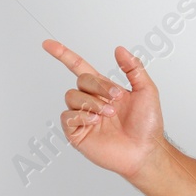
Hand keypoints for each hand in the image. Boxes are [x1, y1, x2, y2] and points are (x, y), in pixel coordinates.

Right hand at [41, 40, 164, 177]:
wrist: (144, 150)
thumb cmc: (147, 125)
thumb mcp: (146, 90)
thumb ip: (133, 68)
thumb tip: (119, 49)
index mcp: (104, 89)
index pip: (78, 66)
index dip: (63, 54)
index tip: (47, 44)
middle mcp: (91, 101)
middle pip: (80, 80)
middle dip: (98, 87)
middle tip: (115, 100)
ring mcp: (82, 117)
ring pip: (72, 96)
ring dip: (91, 103)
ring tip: (108, 115)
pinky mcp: (77, 133)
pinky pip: (67, 116)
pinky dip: (81, 116)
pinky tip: (95, 122)